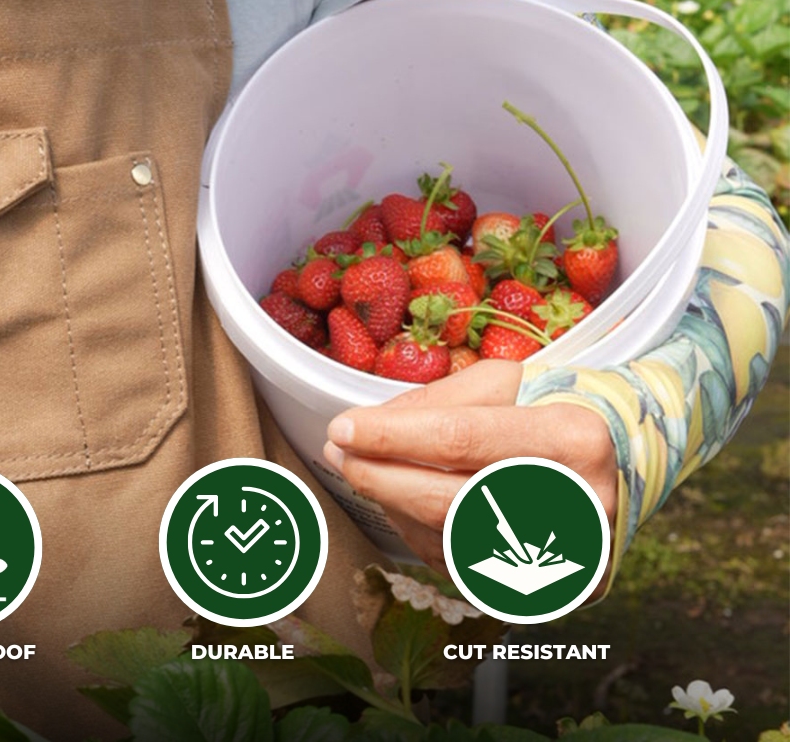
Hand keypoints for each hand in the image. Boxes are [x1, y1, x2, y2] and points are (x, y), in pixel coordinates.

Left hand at [322, 360, 616, 578]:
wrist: (631, 459)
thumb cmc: (560, 406)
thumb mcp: (507, 381)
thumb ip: (436, 401)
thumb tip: (367, 425)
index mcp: (570, 437)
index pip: (462, 440)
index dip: (394, 437)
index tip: (342, 428)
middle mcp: (574, 504)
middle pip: (449, 500)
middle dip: (379, 477)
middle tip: (338, 453)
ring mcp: (564, 557)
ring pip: (448, 539)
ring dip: (391, 506)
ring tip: (362, 470)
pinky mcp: (550, 588)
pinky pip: (461, 565)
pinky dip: (420, 534)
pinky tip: (401, 503)